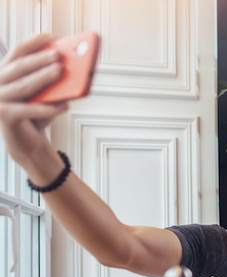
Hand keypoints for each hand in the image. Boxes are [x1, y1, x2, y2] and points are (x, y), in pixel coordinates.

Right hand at [0, 34, 67, 163]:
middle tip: (58, 54)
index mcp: (6, 72)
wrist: (28, 142)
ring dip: (44, 78)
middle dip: (40, 59)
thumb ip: (53, 81)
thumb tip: (71, 67)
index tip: (54, 36)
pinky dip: (49, 108)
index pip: (19, 51)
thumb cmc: (38, 114)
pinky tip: (65, 106)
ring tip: (61, 71)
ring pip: (24, 86)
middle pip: (20, 66)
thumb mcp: (45, 94)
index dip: (36, 42)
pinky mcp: (5, 116)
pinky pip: (30, 110)